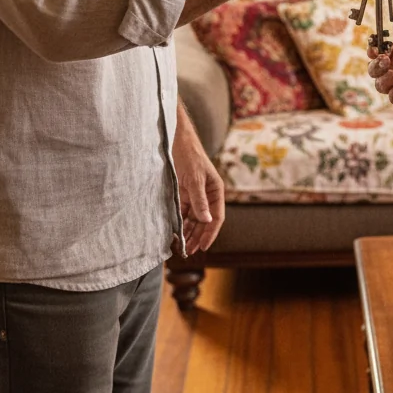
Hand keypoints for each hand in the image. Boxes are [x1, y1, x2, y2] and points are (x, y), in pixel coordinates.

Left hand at [172, 110, 225, 255]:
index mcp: (216, 190)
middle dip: (198, 236)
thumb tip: (207, 221)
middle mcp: (207, 194)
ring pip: (194, 219)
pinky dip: (180, 223)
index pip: (217, 217)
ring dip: (189, 232)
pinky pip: (183, 212)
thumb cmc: (190, 156)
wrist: (175, 141)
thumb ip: (200, 200)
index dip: (211, 233)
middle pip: (205, 221)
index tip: (203, 246)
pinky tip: (175, 233)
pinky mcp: (184, 193)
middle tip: (190, 252)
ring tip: (182, 247)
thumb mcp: (195, 178)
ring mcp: (195, 194)